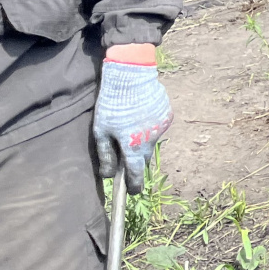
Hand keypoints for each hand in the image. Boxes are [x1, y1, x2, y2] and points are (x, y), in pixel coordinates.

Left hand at [92, 44, 171, 193]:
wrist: (133, 77)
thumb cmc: (112, 104)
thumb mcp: (101, 130)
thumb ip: (106, 155)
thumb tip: (108, 175)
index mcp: (132, 146)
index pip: (135, 173)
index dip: (134, 185)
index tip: (134, 193)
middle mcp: (151, 140)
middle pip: (145, 158)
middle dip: (137, 161)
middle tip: (128, 155)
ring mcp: (161, 127)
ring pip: (152, 141)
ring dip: (143, 140)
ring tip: (132, 126)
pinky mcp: (167, 115)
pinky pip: (158, 127)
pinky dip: (150, 126)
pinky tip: (141, 114)